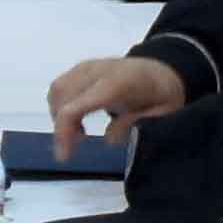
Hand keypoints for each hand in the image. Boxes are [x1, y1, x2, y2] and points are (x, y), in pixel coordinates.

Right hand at [47, 56, 184, 144]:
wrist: (164, 69)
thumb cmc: (164, 94)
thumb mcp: (162, 113)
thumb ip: (135, 124)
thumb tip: (109, 139)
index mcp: (117, 82)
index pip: (75, 106)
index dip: (63, 132)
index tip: (64, 157)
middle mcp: (97, 70)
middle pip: (62, 98)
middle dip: (61, 128)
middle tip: (73, 149)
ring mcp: (88, 66)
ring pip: (58, 90)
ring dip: (59, 116)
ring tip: (78, 135)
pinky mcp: (83, 68)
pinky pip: (61, 86)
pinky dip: (61, 106)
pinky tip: (78, 122)